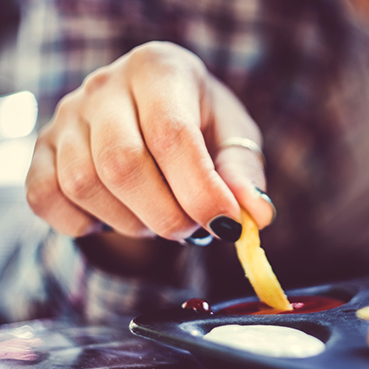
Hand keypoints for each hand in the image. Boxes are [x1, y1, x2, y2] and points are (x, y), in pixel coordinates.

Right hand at [26, 41, 273, 242]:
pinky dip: (86, 224)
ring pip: (84, 185)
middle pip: (122, 163)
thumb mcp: (232, 136)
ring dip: (132, 222)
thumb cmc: (199, 122)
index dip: (200, 190)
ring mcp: (66, 117)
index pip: (172, 134)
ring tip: (161, 216)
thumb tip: (256, 216)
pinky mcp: (41, 149)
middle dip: (166, 214)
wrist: (150, 109)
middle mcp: (104, 86)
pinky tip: (120, 214)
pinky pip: (46, 198)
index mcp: (159, 70)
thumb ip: (244, 172)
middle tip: (194, 228)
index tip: (227, 226)